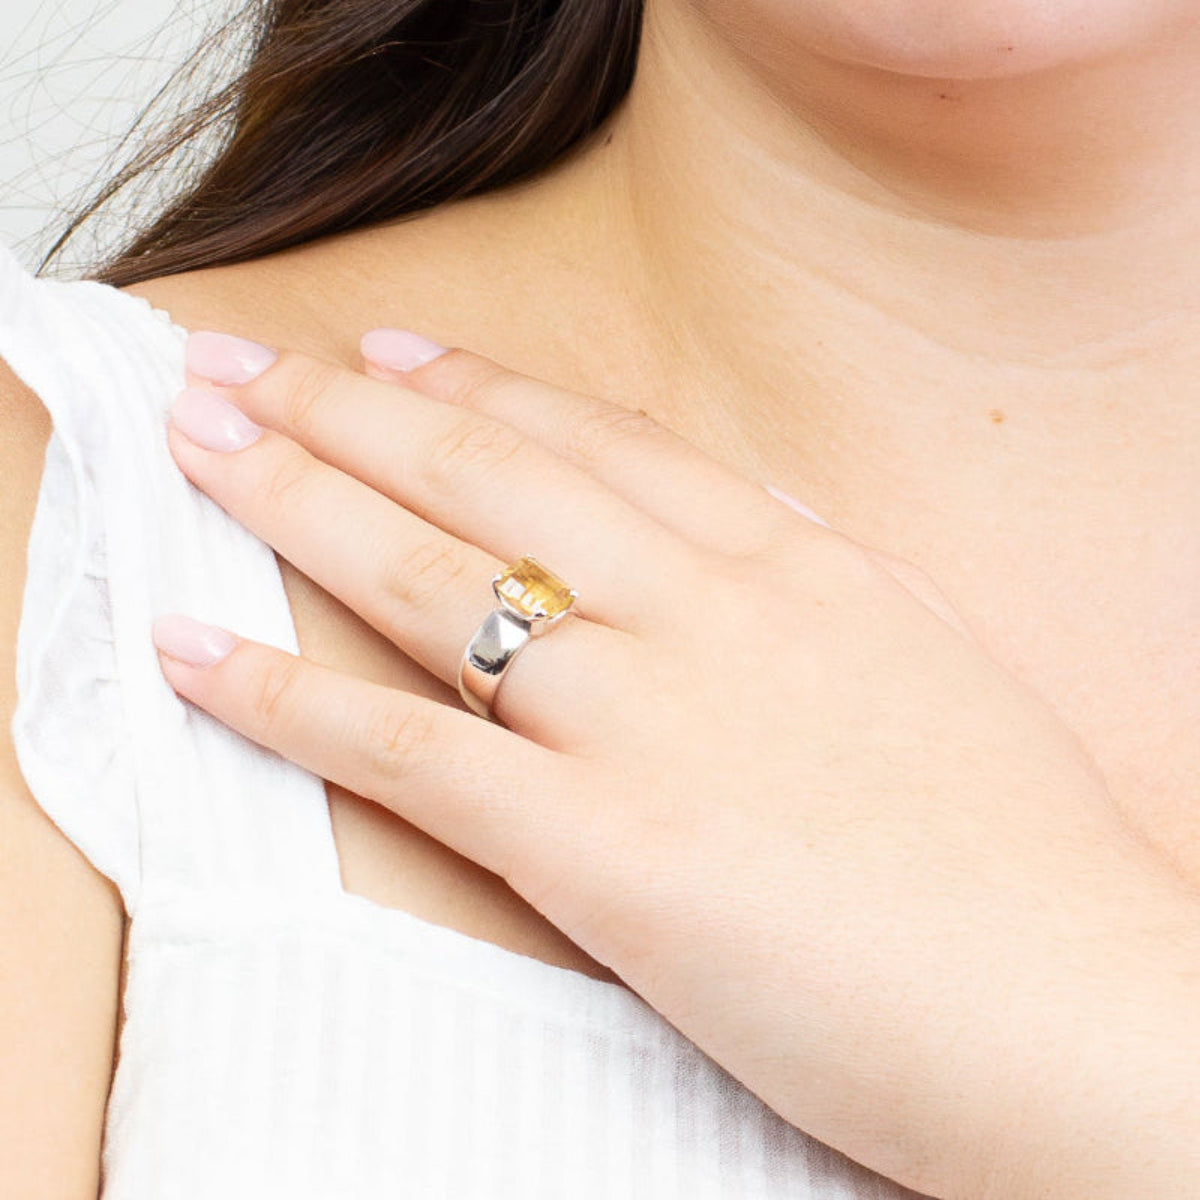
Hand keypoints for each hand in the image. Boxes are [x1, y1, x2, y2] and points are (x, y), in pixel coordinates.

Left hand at [153, 329, 1199, 1199]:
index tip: (398, 352)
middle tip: (244, 364)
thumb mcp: (919, 661)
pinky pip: (404, 752)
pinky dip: (280, 697)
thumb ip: (810, 588)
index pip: (601, 442)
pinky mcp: (595, 846)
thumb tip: (740, 531)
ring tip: (200, 447)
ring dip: (293, 499)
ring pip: (428, 576)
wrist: (1073, 1001)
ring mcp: (640, 719)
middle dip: (349, 407)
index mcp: (792, 565)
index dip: (484, 386)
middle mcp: (702, 613)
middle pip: (489, 475)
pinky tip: (191, 651)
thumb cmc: (1020, 853)